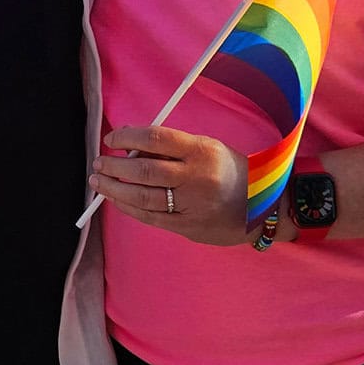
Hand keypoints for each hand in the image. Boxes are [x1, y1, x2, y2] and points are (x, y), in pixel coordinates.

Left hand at [90, 123, 248, 243]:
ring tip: (100, 182)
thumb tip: (131, 147)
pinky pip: (151, 217)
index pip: (156, 139)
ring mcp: (192, 205)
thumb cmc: (232, 172)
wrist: (264, 207)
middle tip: (99, 163)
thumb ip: (173, 149)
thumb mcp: (208, 149)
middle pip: (144, 171)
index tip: (112, 139)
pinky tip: (117, 200)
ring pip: (143, 197)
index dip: (128, 137)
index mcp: (202, 151)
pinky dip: (130, 208)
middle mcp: (196, 178)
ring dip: (115, 189)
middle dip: (114, 167)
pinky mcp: (188, 227)